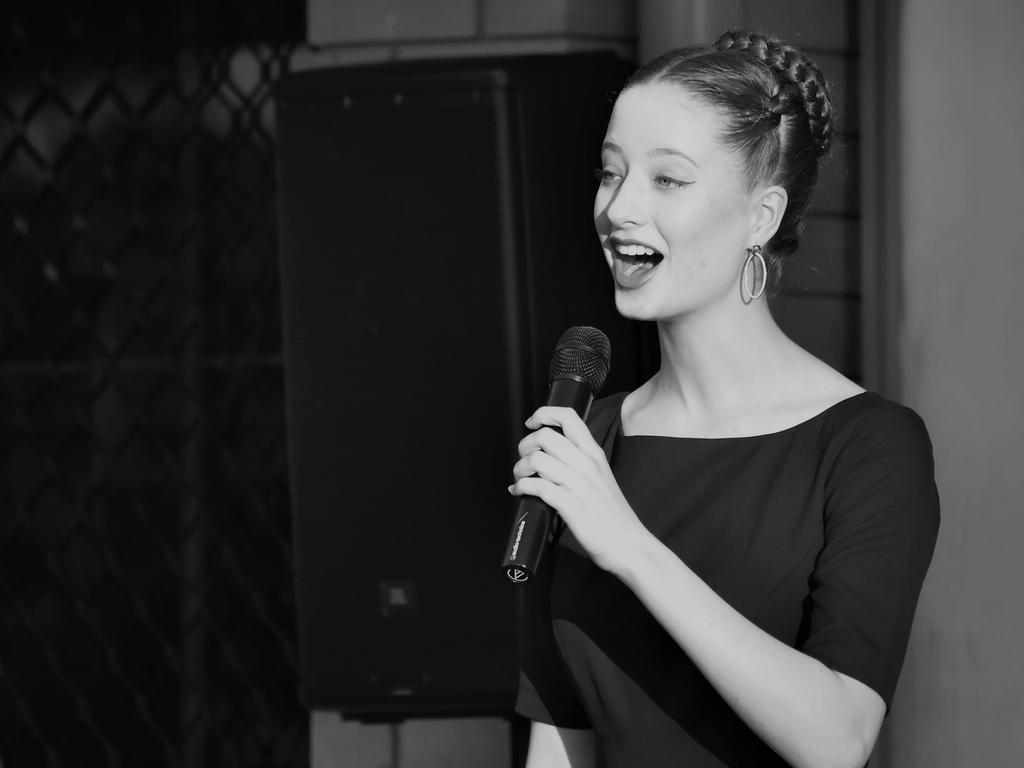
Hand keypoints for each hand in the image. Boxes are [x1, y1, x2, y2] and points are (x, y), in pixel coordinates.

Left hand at [509, 406, 648, 575]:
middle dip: (525, 444)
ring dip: (519, 468)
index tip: (532, 423)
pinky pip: (536, 486)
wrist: (629, 544)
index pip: (569, 417)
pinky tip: (519, 491)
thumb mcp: (602, 476)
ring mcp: (579, 485)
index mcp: (594, 454)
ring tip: (520, 477)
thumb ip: (580, 460)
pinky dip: (521, 487)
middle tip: (524, 457)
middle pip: (545, 436)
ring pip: (537, 459)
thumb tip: (551, 452)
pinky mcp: (570, 506)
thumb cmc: (613, 514)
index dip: (543, 414)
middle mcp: (587, 464)